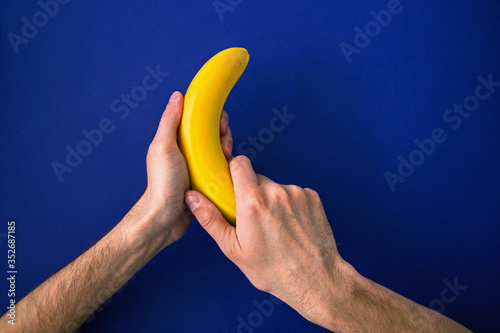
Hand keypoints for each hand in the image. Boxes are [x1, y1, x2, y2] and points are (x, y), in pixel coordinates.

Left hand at [128, 91, 232, 250]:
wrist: (167, 217)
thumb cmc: (162, 183)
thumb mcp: (164, 146)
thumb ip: (170, 120)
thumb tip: (177, 95)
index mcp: (176, 139)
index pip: (198, 118)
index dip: (212, 117)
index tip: (219, 125)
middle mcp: (186, 150)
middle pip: (212, 132)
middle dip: (223, 134)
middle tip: (224, 146)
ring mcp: (197, 165)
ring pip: (219, 148)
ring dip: (227, 150)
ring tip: (226, 159)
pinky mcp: (205, 179)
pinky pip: (221, 166)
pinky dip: (227, 165)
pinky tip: (228, 169)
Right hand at [184, 155, 344, 327]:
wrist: (314, 279)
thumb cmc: (273, 270)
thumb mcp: (233, 249)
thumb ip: (210, 219)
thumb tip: (192, 197)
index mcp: (253, 202)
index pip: (240, 163)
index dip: (234, 172)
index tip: (233, 186)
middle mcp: (276, 192)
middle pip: (257, 178)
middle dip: (253, 194)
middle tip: (255, 220)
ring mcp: (297, 193)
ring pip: (276, 187)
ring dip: (273, 201)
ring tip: (277, 228)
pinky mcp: (312, 197)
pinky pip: (294, 193)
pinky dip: (290, 205)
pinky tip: (292, 227)